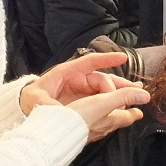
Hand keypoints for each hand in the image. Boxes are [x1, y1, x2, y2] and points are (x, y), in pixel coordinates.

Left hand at [21, 52, 142, 112]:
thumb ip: (45, 102)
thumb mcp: (36, 99)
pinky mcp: (85, 101)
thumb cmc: (32, 99)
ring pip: (105, 89)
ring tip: (136, 93)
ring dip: (121, 91)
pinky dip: (114, 101)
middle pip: (102, 78)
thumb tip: (53, 108)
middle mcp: (78, 80)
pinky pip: (102, 100)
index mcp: (67, 73)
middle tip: (136, 87)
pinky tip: (126, 105)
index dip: (106, 58)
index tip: (122, 57)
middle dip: (120, 83)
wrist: (29, 108)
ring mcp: (83, 90)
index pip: (89, 62)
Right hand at [67, 86, 148, 141]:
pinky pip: (90, 124)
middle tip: (126, 109)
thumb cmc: (80, 116)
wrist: (56, 131)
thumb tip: (146, 96)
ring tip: (109, 112)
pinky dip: (93, 119)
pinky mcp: (78, 131)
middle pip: (116, 120)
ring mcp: (90, 131)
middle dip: (122, 113)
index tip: (139, 112)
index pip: (127, 117)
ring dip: (108, 116)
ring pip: (103, 123)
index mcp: (110, 119)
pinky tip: (89, 118)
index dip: (134, 113)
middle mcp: (102, 127)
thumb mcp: (104, 102)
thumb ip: (123, 96)